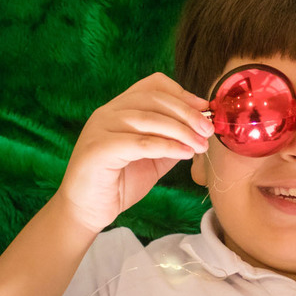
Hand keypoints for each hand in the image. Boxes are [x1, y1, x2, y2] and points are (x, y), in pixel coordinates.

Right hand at [54, 73, 213, 234]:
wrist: (87, 210)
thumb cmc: (119, 183)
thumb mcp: (153, 159)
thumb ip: (171, 141)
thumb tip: (200, 130)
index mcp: (119, 109)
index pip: (153, 85)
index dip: (182, 95)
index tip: (205, 111)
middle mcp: (108, 113)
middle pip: (154, 99)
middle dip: (187, 113)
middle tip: (208, 130)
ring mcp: (100, 129)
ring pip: (148, 119)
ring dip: (181, 131)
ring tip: (201, 146)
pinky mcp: (99, 149)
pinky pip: (140, 143)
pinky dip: (167, 146)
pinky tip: (185, 154)